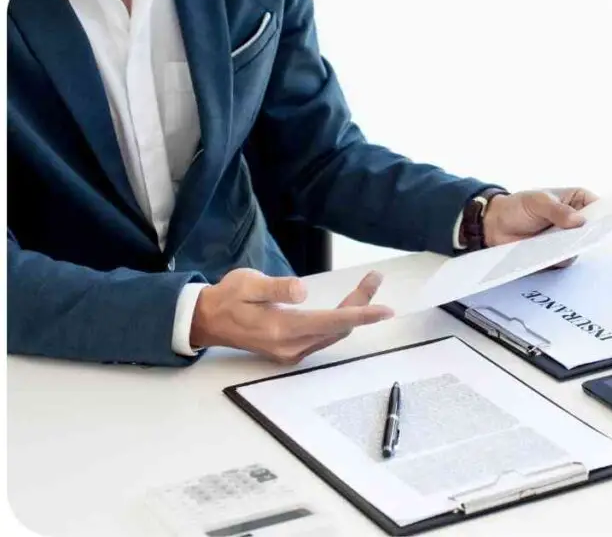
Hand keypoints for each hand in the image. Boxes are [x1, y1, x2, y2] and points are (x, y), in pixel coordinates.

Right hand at [190, 268, 393, 363]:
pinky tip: (347, 307)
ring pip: (333, 333)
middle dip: (361, 305)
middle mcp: (290, 346)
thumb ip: (276, 288)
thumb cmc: (227, 298)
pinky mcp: (291, 352)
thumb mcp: (247, 284)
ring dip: (352, 313)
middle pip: (338, 328)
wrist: (207, 321)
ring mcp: (291, 352)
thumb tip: (302, 292)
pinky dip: (339, 322)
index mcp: (281, 329)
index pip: (331, 322)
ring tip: (366, 286)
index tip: (386, 310)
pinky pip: (324, 337)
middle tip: (374, 278)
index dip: (361, 315)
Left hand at [483, 188, 597, 266]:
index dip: (606, 215)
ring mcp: (568, 239)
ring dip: (574, 247)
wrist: (495, 225)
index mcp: (577, 200)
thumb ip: (557, 210)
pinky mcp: (558, 254)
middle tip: (586, 236)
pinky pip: (566, 259)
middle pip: (593, 230)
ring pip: (581, 246)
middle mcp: (576, 220)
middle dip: (591, 234)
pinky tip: (553, 256)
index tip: (606, 223)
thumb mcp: (537, 202)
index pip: (599, 207)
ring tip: (563, 246)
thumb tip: (578, 221)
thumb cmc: (518, 206)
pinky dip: (561, 258)